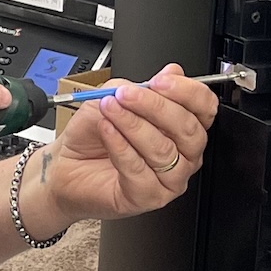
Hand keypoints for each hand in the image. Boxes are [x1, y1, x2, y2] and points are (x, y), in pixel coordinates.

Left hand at [20, 65, 216, 231]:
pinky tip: (107, 131)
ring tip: (109, 110)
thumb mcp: (113, 98)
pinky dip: (121, 146)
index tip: (160, 81)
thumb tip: (171, 73)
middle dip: (156, 107)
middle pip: (189, 130)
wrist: (65, 166)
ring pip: (164, 150)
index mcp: (182, 128)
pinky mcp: (148, 197)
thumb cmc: (93, 135)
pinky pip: (140, 170)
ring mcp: (169, 180)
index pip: (204, 108)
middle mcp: (182, 155)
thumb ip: (141, 86)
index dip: (187, 92)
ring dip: (133, 125)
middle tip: (126, 95)